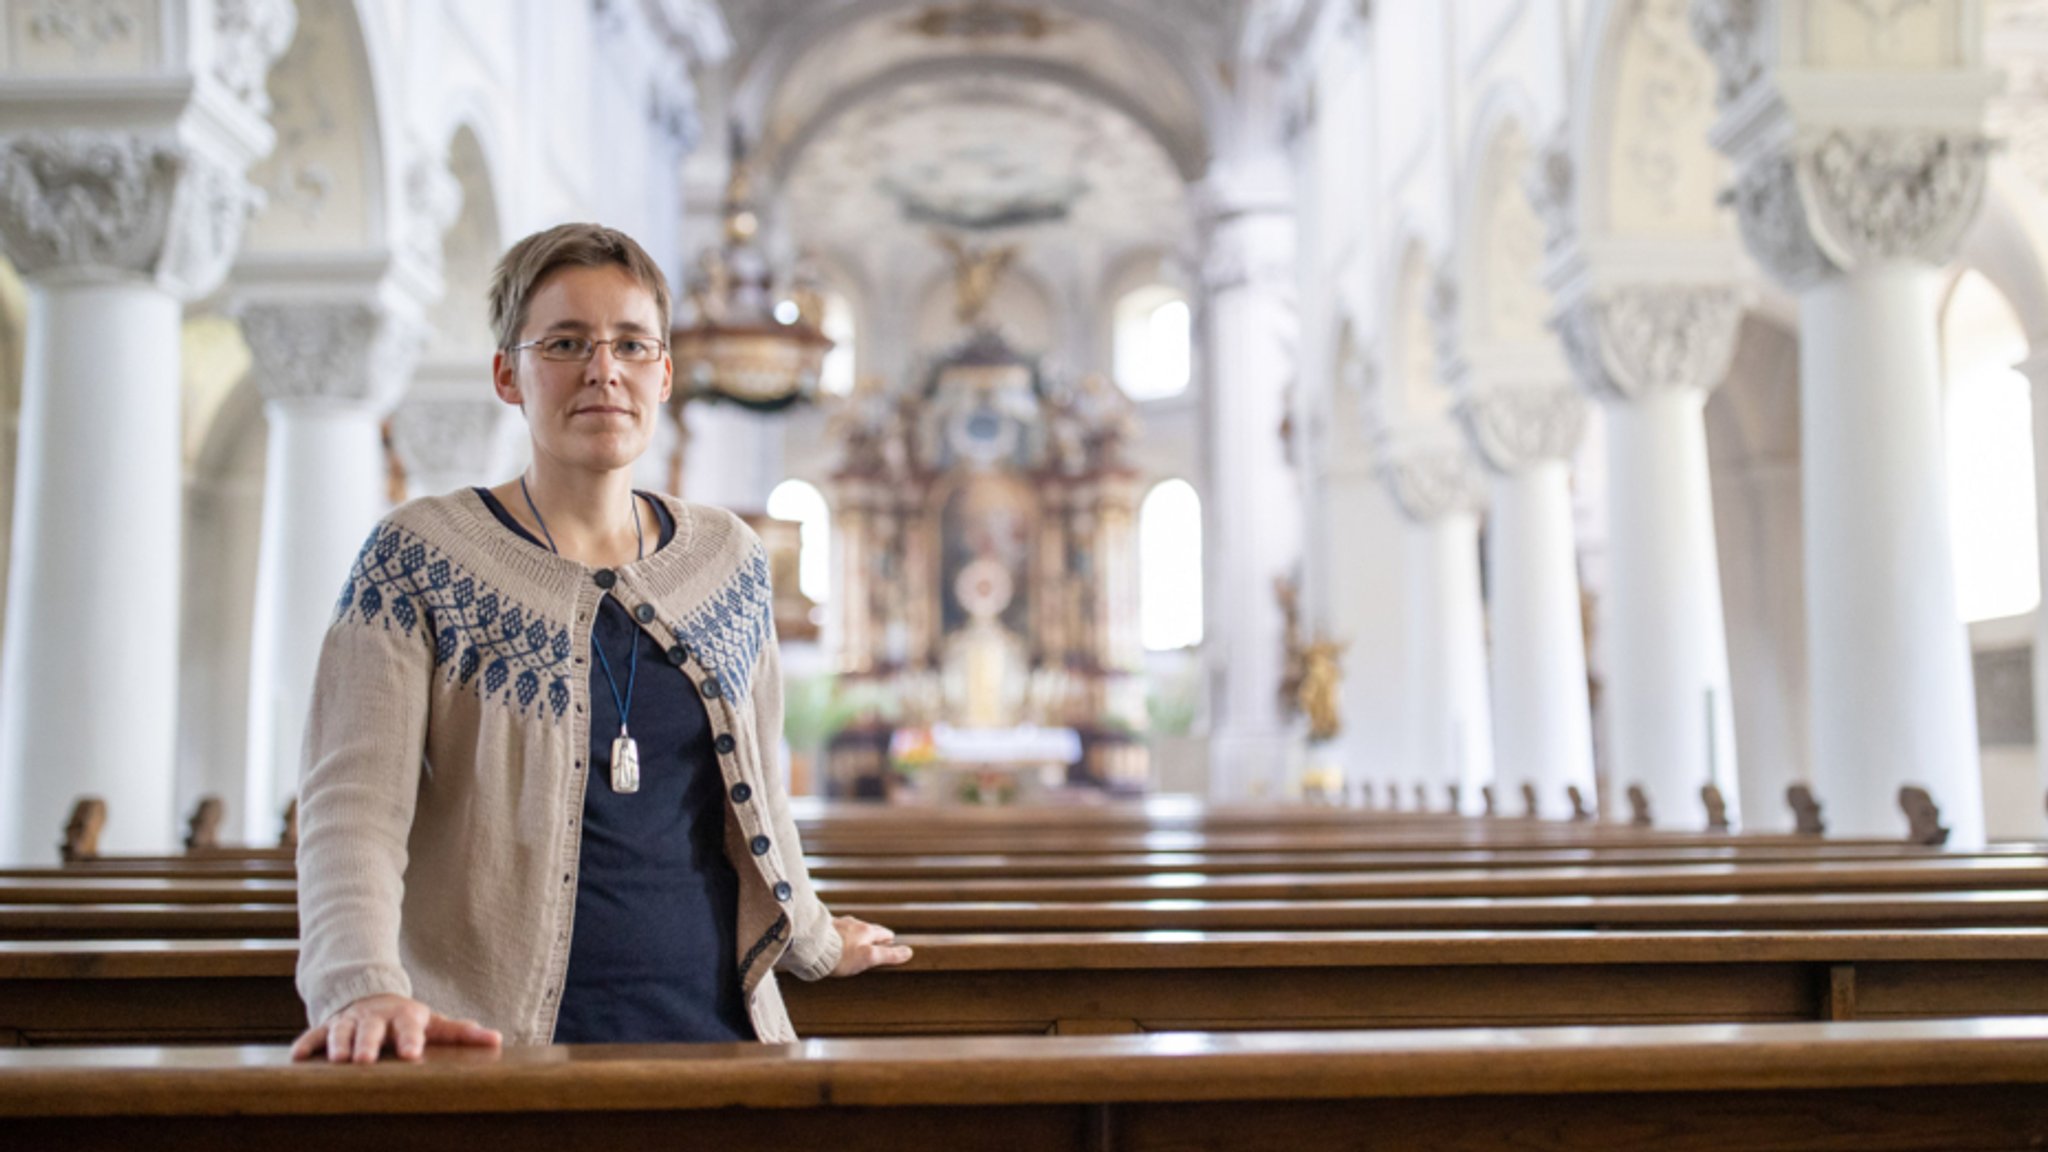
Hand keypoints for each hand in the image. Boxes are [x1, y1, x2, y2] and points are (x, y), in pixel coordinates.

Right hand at [290, 993, 501, 1063]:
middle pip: (371, 1029)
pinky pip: (313, 1034)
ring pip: (341, 1030)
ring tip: (336, 1060)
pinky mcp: (328, 1027)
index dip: (411, 1039)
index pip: (410, 1027)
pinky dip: (306, 1045)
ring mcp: (350, 1021)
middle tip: (366, 1061)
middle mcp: (375, 1017)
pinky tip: (296, 1059)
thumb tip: (496, 1039)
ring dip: (337, 1044)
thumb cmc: (409, 1020)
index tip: (412, 1055)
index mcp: (405, 1016)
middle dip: (368, 1044)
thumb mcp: (435, 1023)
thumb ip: (461, 1033)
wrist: (371, 997)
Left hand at [829, 915, 912, 975]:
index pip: (883, 933)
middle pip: (867, 929)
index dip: (889, 940)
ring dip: (854, 935)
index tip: (891, 944)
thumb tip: (908, 952)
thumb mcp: (868, 957)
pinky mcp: (822, 927)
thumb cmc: (840, 954)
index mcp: (866, 931)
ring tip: (853, 944)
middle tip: (875, 943)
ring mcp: (837, 924)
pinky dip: (837, 935)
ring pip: (850, 928)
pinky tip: (832, 942)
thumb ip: (888, 955)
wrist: (810, 946)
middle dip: (872, 936)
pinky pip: (834, 930)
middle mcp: (853, 924)